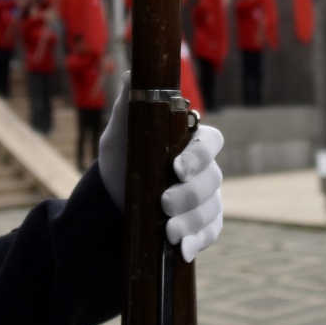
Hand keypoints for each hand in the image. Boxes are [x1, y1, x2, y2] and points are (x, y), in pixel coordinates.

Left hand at [97, 74, 225, 262]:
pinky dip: (197, 241)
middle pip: (213, 179)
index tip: (176, 169)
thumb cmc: (122, 161)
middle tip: (164, 204)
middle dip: (189, 194)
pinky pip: (210, 233)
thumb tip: (133, 73)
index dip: (199, 156)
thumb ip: (130, 105)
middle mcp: (204, 169)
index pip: (211, 143)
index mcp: (190, 143)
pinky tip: (181, 251)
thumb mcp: (120, 134)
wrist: (112, 204)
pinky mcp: (202, 225)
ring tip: (168, 234)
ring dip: (191, 222)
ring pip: (212, 209)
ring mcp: (206, 199)